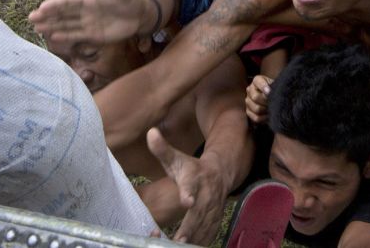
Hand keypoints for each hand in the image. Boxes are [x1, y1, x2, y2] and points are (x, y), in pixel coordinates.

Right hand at [29, 0, 155, 43]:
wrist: (139, 15)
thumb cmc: (131, 1)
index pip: (70, 1)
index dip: (56, 4)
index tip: (42, 6)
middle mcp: (85, 10)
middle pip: (63, 13)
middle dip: (47, 15)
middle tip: (31, 17)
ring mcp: (87, 22)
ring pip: (66, 24)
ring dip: (51, 26)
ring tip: (36, 27)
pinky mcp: (93, 34)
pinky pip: (76, 35)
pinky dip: (65, 36)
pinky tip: (53, 37)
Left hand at [148, 127, 228, 246]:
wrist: (219, 173)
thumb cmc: (190, 168)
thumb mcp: (176, 158)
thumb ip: (162, 149)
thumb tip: (150, 132)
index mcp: (195, 178)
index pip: (191, 185)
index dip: (189, 192)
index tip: (187, 200)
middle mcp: (206, 195)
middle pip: (199, 213)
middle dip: (190, 228)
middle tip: (179, 241)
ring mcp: (213, 210)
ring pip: (204, 228)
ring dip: (192, 239)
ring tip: (177, 247)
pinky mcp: (214, 222)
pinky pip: (208, 236)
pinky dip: (199, 243)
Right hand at [245, 75, 273, 123]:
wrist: (276, 98)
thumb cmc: (277, 90)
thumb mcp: (277, 85)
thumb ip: (274, 87)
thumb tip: (270, 93)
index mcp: (257, 80)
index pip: (258, 82)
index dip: (264, 87)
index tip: (270, 92)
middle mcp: (250, 89)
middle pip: (256, 97)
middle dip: (267, 102)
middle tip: (274, 103)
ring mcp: (248, 101)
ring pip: (256, 108)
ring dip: (266, 110)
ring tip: (273, 109)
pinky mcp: (248, 111)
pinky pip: (256, 117)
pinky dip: (264, 118)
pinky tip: (269, 115)